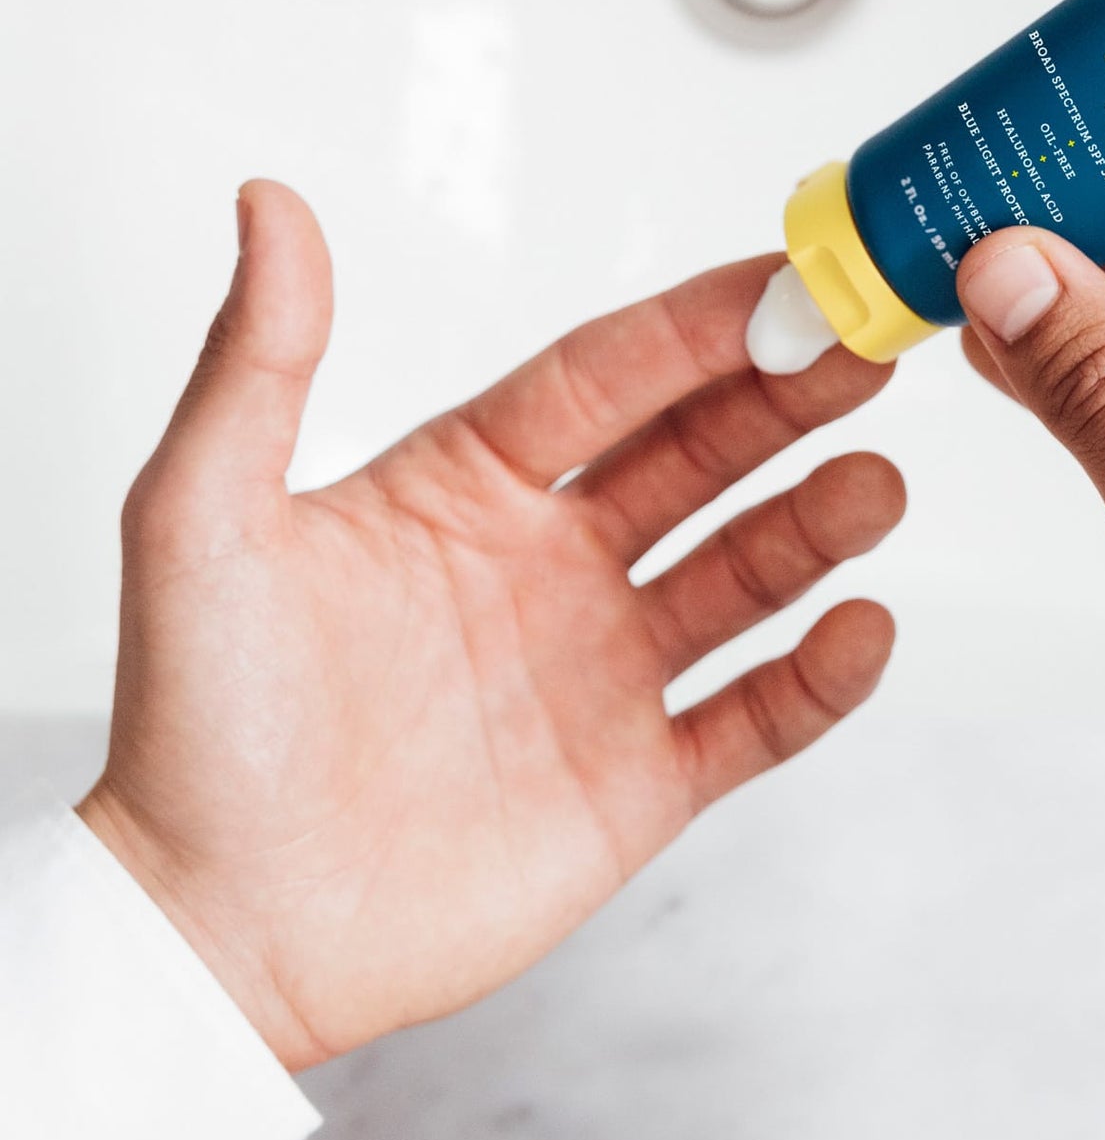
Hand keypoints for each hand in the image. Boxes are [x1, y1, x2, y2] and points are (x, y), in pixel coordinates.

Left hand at [80, 181, 903, 1068]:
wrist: (213, 937)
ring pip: (744, 577)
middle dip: (788, 400)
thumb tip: (270, 202)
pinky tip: (862, 627)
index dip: (695, 326)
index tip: (784, 277)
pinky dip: (819, 679)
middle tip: (870, 350)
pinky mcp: (637, 783)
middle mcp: (551, 565)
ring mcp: (602, 674)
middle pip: (699, 457)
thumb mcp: (201, 518)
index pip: (606, 378)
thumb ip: (255, 362)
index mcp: (467, 488)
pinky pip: (754, 719)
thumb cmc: (193, 725)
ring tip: (875, 486)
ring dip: (816, 525)